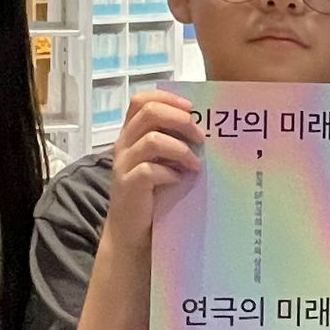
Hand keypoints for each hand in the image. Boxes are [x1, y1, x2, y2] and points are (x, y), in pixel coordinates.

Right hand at [104, 89, 202, 251]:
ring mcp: (123, 164)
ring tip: (195, 164)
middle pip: (149, 112)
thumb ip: (173, 143)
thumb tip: (205, 129)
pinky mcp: (128, 186)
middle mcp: (124, 144)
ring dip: (181, 149)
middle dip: (180, 120)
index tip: (191, 108)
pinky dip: (170, 173)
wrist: (132, 232)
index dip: (167, 98)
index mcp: (131, 133)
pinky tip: (179, 180)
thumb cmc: (152, 194)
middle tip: (200, 136)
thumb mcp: (161, 162)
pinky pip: (149, 170)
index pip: (141, 100)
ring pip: (152, 139)